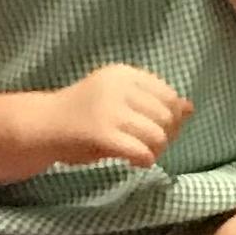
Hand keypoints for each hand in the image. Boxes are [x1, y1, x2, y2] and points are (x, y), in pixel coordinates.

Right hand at [40, 62, 188, 167]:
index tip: (152, 127)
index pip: (170, 95)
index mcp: (124, 73)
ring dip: (155, 150)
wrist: (45, 125)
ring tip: (139, 152)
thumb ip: (153, 101)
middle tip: (145, 143)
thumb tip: (190, 107)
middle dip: (165, 136)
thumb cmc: (85, 113)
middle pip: (169, 117)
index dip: (170, 117)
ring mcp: (110, 109)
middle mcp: (118, 86)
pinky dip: (144, 161)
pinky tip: (132, 161)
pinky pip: (144, 153)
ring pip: (159, 136)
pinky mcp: (104, 133)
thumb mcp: (120, 99)